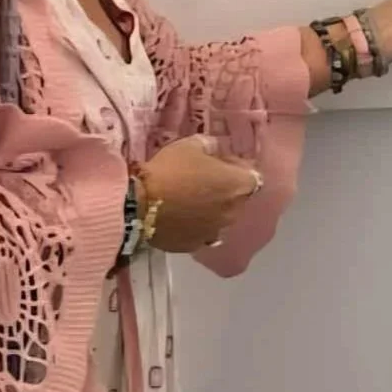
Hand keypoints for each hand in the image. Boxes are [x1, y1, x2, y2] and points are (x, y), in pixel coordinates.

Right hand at [135, 135, 263, 252]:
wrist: (140, 204)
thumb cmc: (170, 170)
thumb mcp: (190, 145)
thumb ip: (209, 145)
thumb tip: (214, 148)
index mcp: (238, 185)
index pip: (252, 177)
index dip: (237, 170)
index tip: (221, 165)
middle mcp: (234, 212)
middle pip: (237, 199)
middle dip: (225, 191)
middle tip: (203, 182)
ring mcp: (215, 232)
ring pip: (220, 218)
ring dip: (212, 210)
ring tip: (189, 202)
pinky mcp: (195, 246)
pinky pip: (201, 233)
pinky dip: (196, 227)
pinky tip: (180, 219)